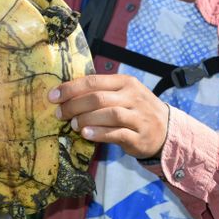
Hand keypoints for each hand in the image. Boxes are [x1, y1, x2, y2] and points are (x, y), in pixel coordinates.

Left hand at [48, 74, 168, 158]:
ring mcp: (138, 117)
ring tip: (72, 125)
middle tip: (60, 114)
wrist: (166, 130)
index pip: (93, 81)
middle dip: (74, 105)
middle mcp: (132, 97)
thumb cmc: (135, 110)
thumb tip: (65, 94)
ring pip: (109, 114)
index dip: (70, 89)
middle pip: (98, 98)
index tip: (52, 97)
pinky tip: (86, 134)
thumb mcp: (122, 94)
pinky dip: (99, 133)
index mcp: (124, 82)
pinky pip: (117, 133)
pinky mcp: (140, 136)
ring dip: (86, 119)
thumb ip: (98, 92)